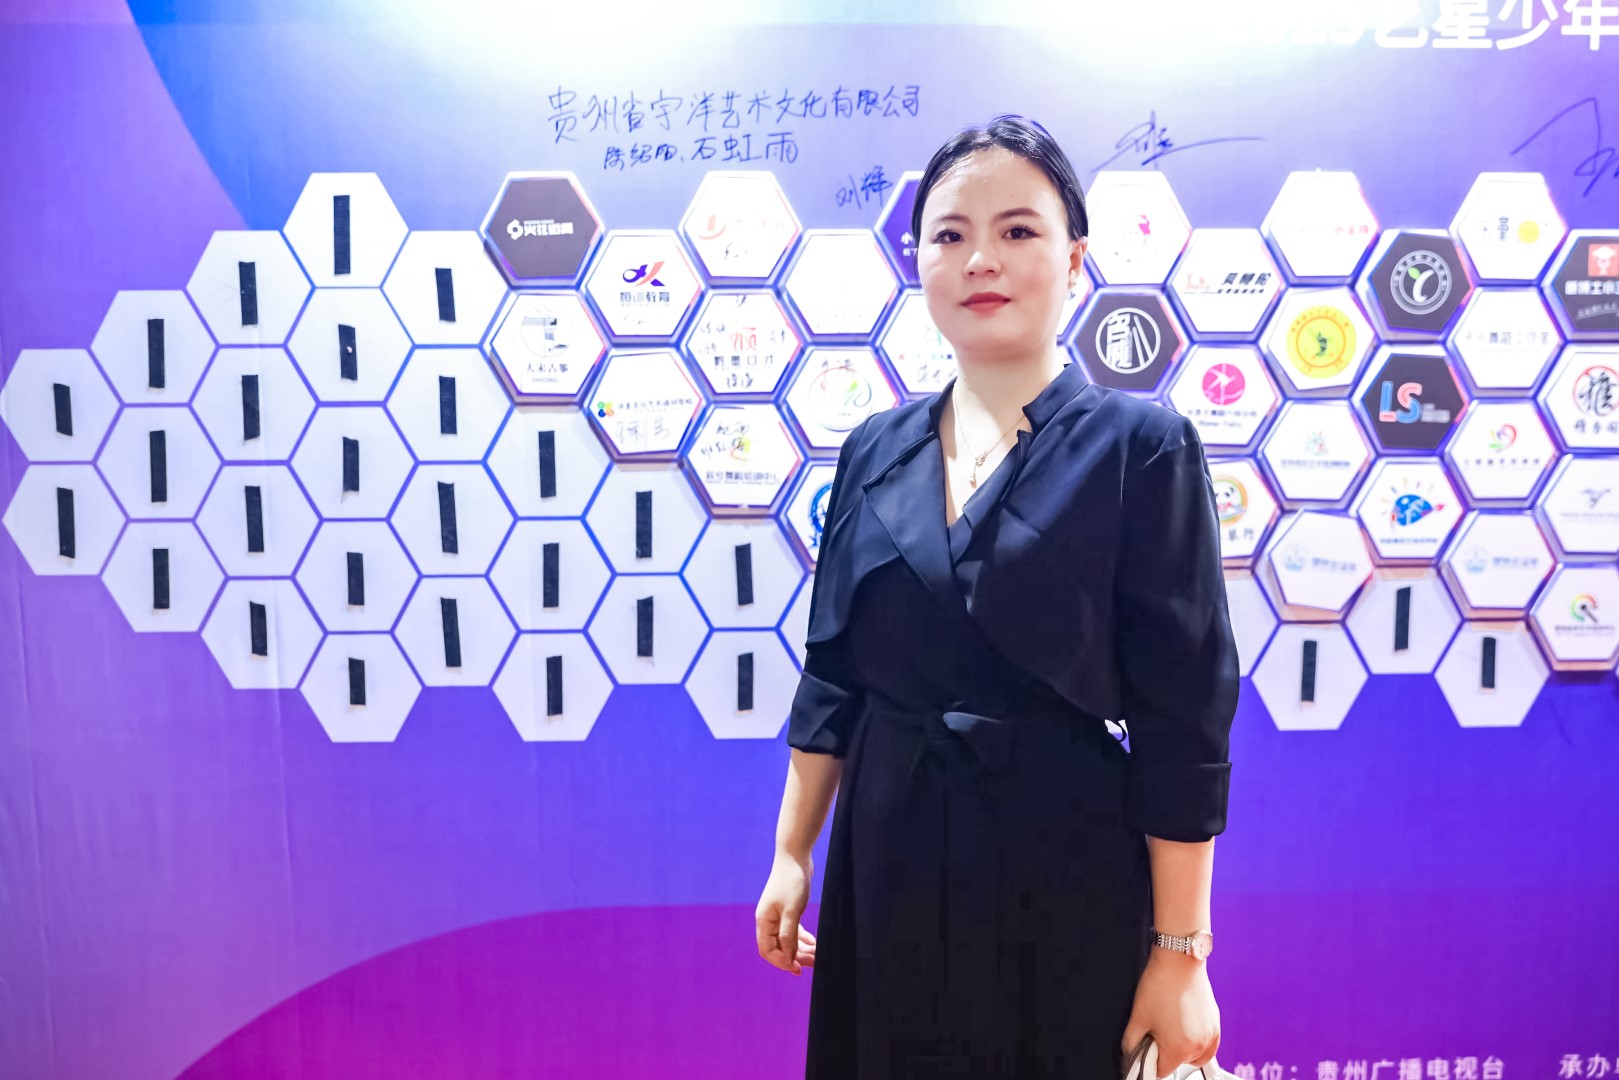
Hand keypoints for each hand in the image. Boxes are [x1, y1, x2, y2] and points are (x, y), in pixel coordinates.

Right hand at [755, 852, 816, 975]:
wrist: (795, 856)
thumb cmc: (792, 882)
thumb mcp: (792, 911)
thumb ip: (789, 935)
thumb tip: (788, 957)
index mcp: (764, 921)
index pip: (768, 950)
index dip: (781, 962)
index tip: (798, 969)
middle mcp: (768, 919)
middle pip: (779, 947)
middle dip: (795, 957)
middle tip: (813, 963)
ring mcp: (777, 914)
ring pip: (787, 939)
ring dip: (801, 949)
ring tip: (817, 956)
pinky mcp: (787, 909)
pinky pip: (792, 930)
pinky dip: (802, 938)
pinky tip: (813, 942)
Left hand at [1121, 950, 1220, 1076]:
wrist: (1179, 960)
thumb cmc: (1160, 985)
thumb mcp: (1138, 1017)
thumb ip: (1131, 1044)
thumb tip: (1130, 1056)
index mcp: (1179, 1049)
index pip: (1161, 1071)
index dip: (1149, 1059)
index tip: (1146, 1048)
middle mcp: (1199, 1046)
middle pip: (1178, 1063)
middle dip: (1165, 1051)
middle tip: (1157, 1029)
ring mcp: (1211, 1035)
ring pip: (1193, 1055)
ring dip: (1181, 1047)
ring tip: (1170, 1024)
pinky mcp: (1216, 1024)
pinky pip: (1207, 1045)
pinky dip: (1196, 1041)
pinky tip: (1184, 1025)